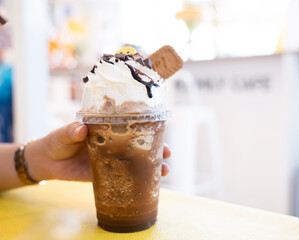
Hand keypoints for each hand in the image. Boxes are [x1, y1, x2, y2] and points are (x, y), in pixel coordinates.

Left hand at [26, 122, 170, 181]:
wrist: (47, 162)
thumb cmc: (57, 141)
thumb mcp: (64, 133)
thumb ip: (71, 130)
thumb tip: (81, 129)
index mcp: (107, 128)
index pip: (131, 124)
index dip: (147, 126)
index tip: (161, 128)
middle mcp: (114, 142)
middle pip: (140, 143)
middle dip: (156, 148)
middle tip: (167, 153)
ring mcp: (112, 158)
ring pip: (136, 161)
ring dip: (152, 166)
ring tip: (165, 171)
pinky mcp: (106, 174)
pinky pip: (124, 176)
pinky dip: (137, 180)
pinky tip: (148, 184)